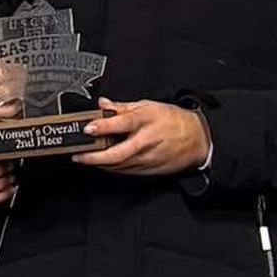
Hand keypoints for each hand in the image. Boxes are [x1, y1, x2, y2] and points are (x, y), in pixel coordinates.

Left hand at [73, 97, 210, 174]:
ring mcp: (148, 158)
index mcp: (146, 120)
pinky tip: (103, 164)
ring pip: (119, 165)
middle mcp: (147, 141)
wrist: (198, 139)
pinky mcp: (150, 170)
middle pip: (118, 153)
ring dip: (100, 163)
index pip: (122, 123)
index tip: (88, 128)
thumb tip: (103, 104)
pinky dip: (112, 168)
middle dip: (94, 156)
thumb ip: (122, 107)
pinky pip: (126, 171)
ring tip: (85, 158)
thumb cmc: (174, 121)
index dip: (103, 126)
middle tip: (78, 155)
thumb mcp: (148, 106)